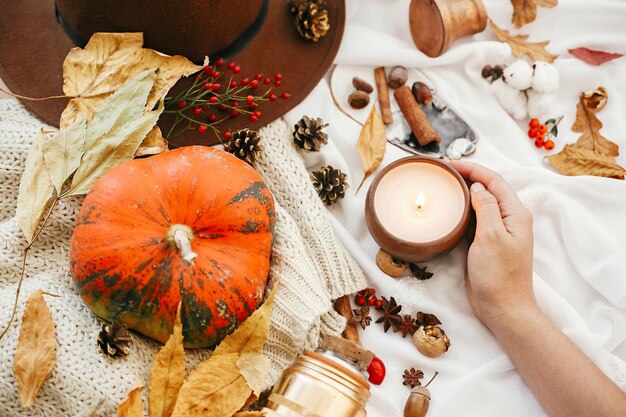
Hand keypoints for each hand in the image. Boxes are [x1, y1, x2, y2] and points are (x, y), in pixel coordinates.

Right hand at [450, 161, 535, 328]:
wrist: (503, 308)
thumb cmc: (499, 275)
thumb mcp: (491, 237)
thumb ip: (485, 207)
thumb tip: (477, 186)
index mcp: (515, 214)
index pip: (494, 181)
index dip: (472, 169)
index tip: (449, 164)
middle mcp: (508, 219)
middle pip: (487, 189)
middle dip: (466, 177)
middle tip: (442, 172)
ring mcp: (497, 232)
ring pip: (479, 204)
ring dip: (463, 193)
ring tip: (442, 186)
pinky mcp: (486, 244)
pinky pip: (474, 220)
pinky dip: (461, 211)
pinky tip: (448, 209)